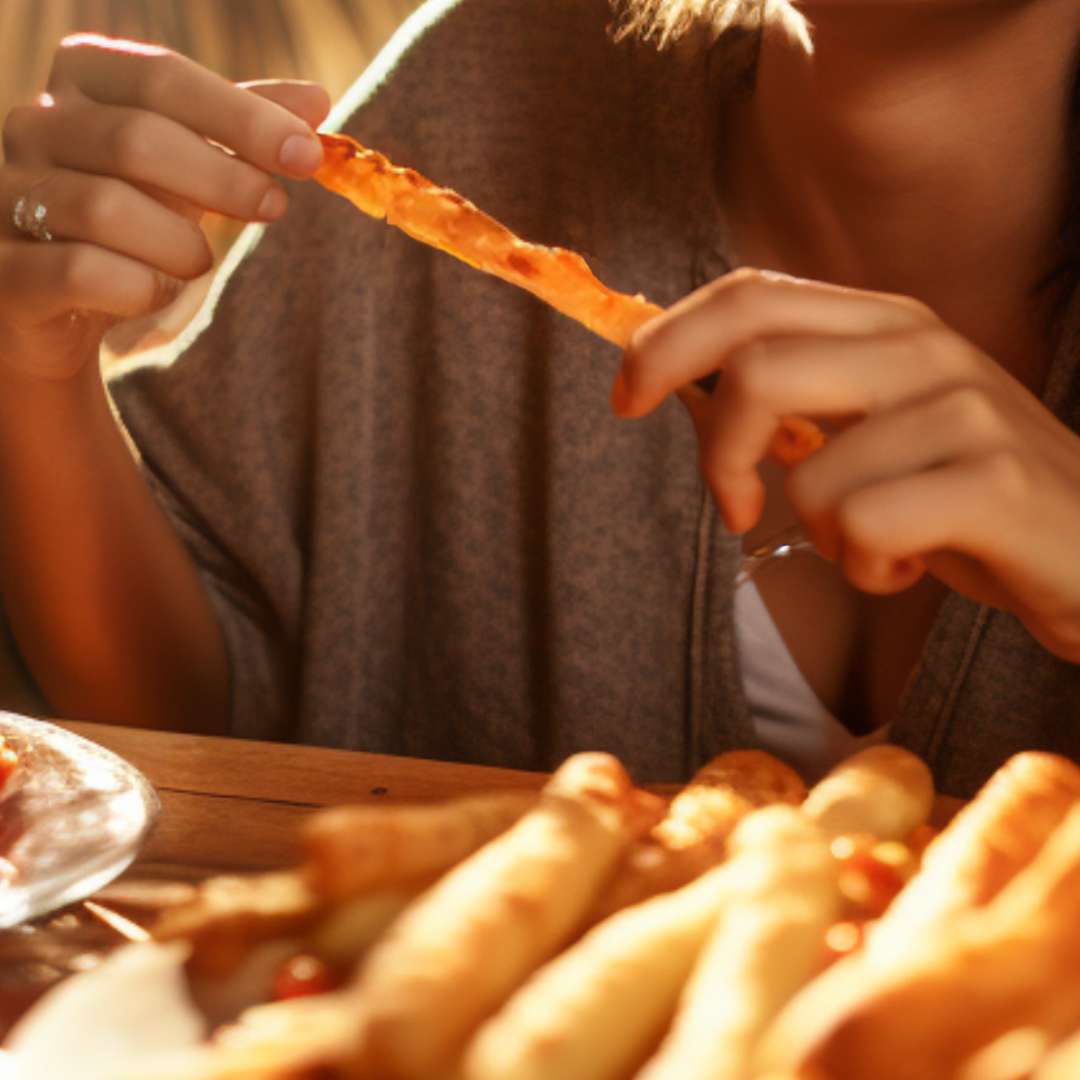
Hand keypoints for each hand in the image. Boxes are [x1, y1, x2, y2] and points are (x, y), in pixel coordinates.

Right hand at [0, 33, 329, 379]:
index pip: (159, 75)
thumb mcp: (193, 167)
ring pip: (103, 208)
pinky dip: (137, 287)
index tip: (306, 154)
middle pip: (134, 138)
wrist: (61, 309)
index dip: (240, 115)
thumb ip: (243, 132)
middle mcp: (32, 127)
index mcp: (81, 82)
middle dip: (221, 177)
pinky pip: (79, 271)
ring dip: (177, 244)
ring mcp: (7, 196)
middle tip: (274, 207)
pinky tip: (153, 293)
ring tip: (197, 262)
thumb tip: (317, 102)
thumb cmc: (137, 222)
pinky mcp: (6, 271)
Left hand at [612, 268, 1079, 661]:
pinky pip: (864, 528)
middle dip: (718, 453)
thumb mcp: (872, 429)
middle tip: (736, 506)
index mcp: (883, 323)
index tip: (625, 398)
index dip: (666, 342)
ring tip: (870, 543)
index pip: (749, 296)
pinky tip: (908, 567)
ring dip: (819, 533)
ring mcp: (963, 408)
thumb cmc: (963, 493)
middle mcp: (921, 346)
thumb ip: (793, 398)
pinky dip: (864, 570)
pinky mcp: (994, 481)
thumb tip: (684, 386)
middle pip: (755, 368)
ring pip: (810, 475)